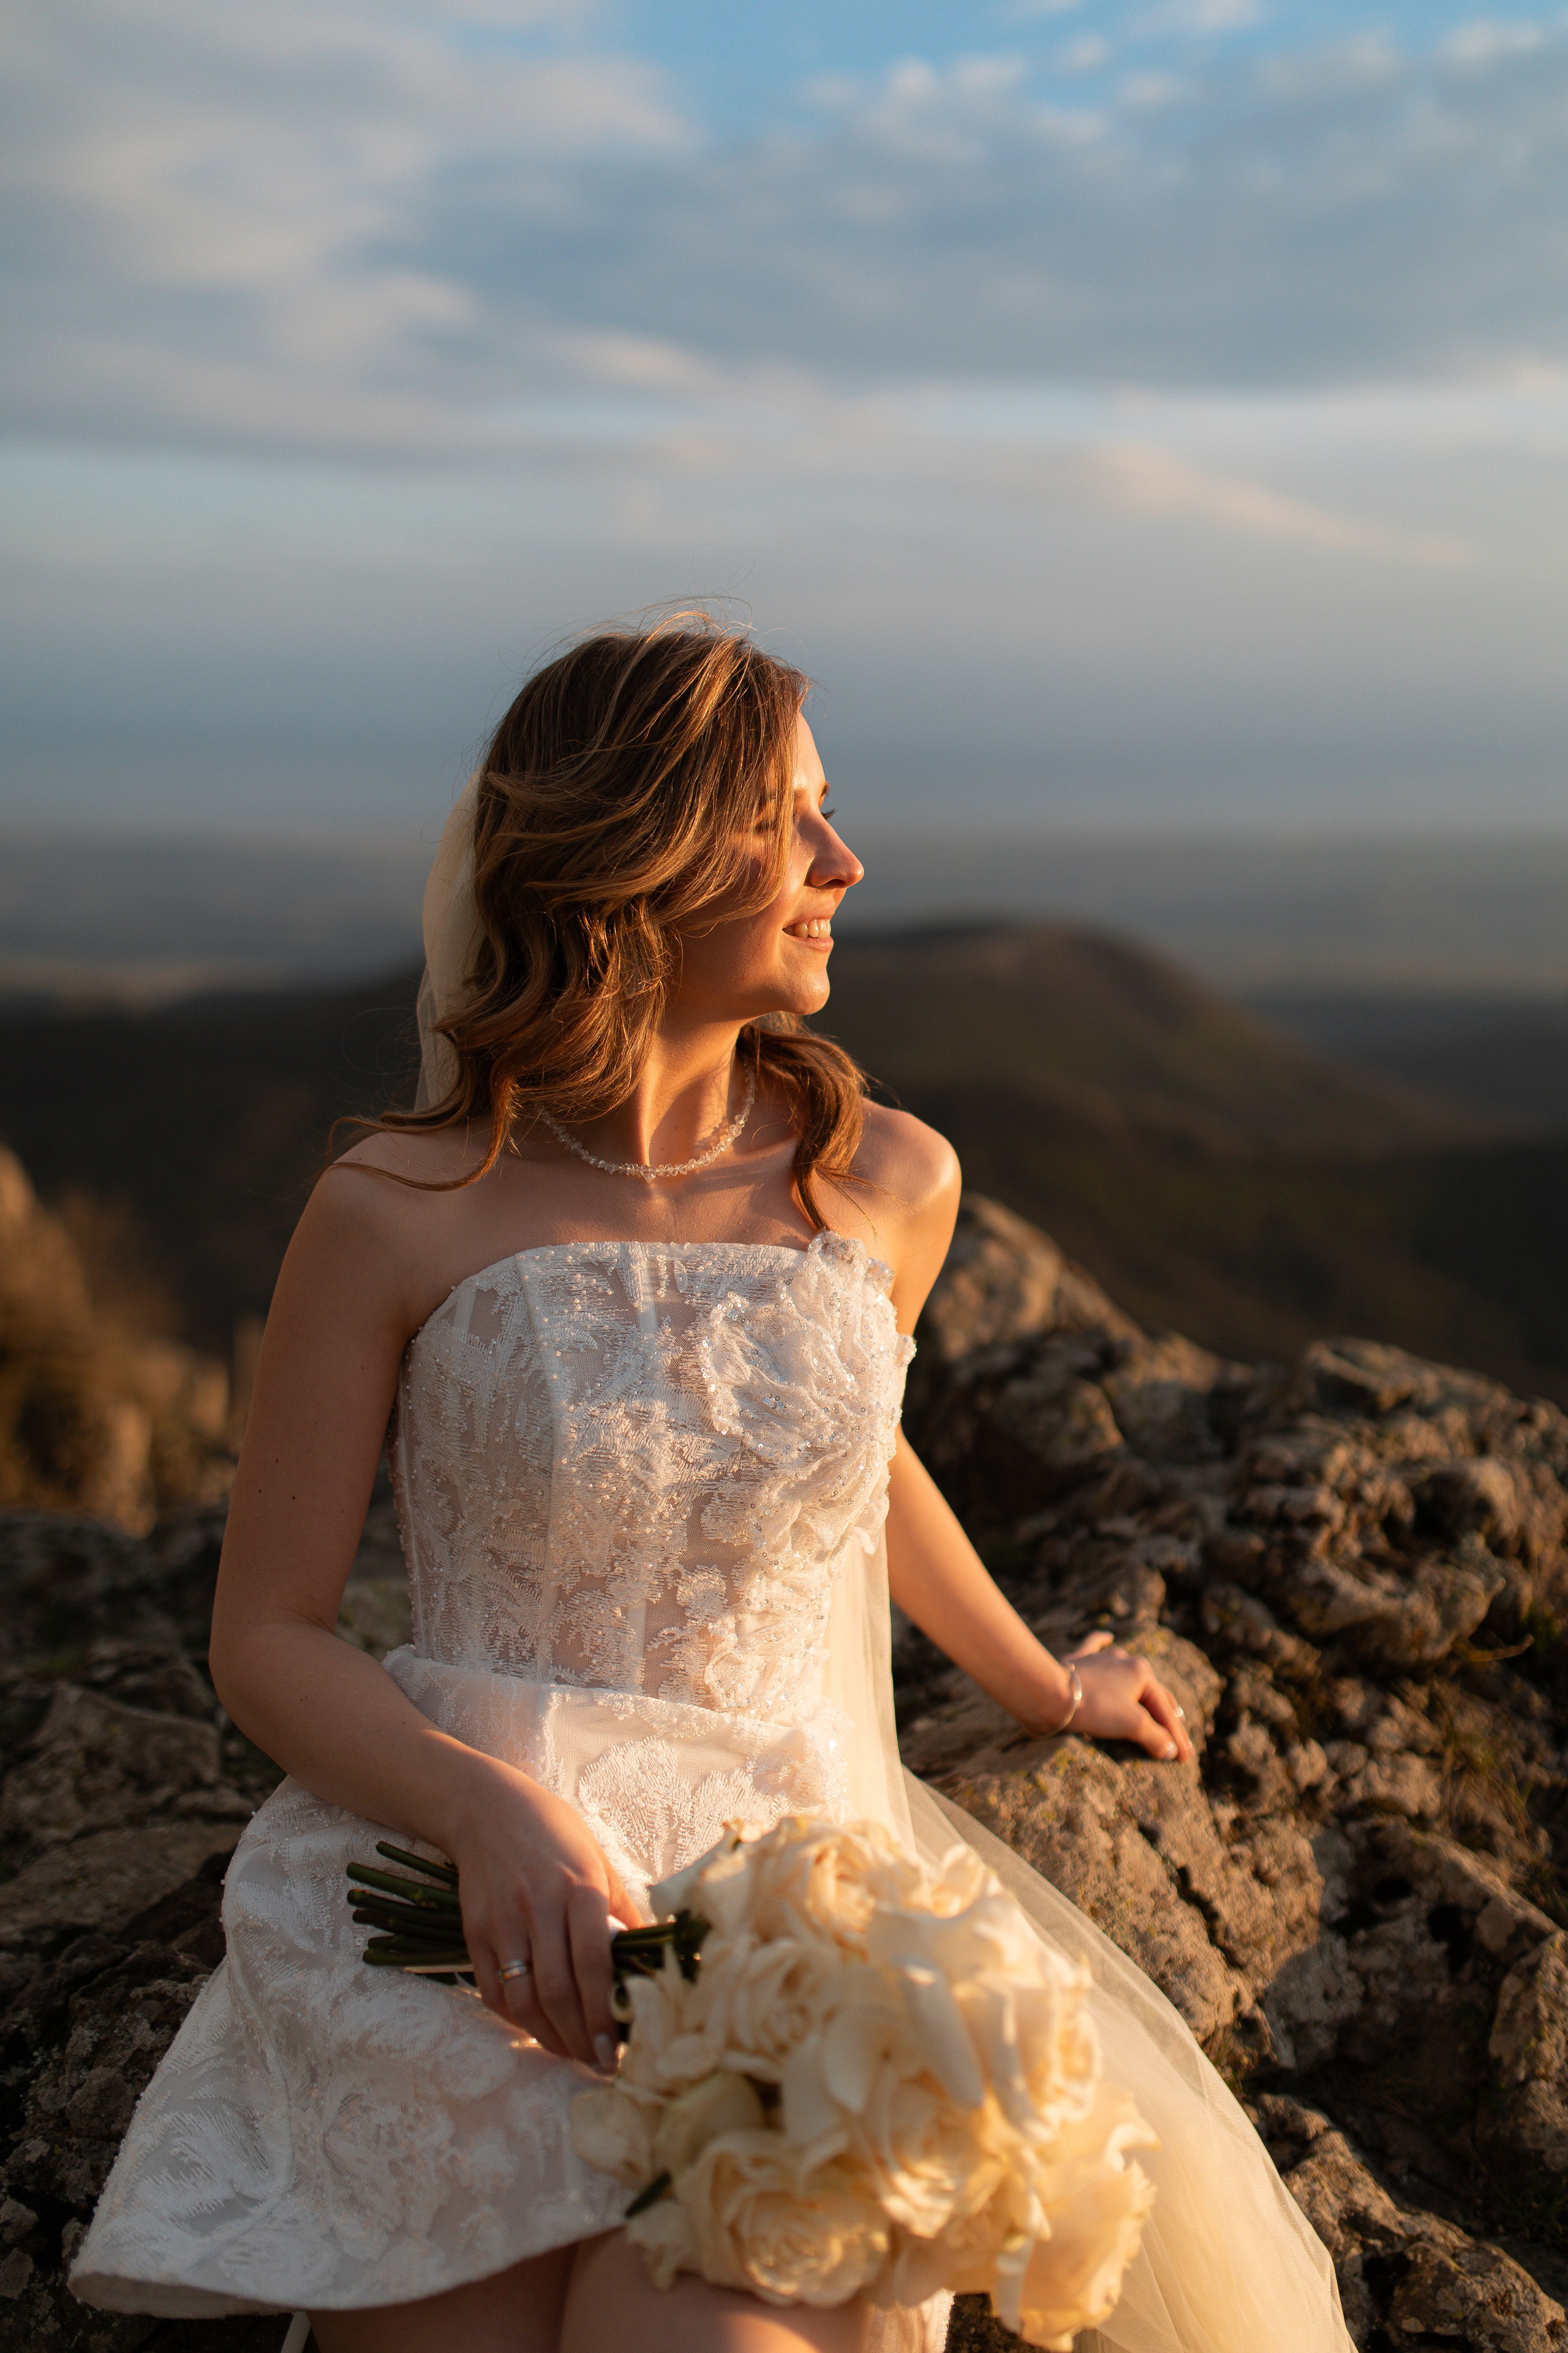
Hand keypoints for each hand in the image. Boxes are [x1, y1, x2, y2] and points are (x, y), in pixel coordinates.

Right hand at [444, 1759, 642, 2070]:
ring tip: (571, 2053)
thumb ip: (621, 1907)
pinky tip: (537, 2028)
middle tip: (598, 2063)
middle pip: (557, 1992)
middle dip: (580, 2038)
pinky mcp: (475, 1932)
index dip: (605, 2013)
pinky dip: (515, 2019)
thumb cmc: (554, 1832)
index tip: (618, 2048)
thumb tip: (648, 1954)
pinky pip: (493, 1991)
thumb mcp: (598, 1857)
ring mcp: (502, 1922)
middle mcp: (539, 1907)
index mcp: (578, 1888)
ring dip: (548, 2037)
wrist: (487, 1809)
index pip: (593, 1964)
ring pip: (523, 1999)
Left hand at [1064, 1631, 1193, 1763]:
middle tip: (1177, 1732)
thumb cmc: (1095, 1707)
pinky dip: (1101, 1641)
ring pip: (1126, 1672)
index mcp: (1142, 1673)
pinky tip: (1108, 1636)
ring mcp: (1101, 1658)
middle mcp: (1125, 1660)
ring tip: (1152, 1697)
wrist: (1051, 1693)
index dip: (1176, 1736)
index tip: (1185, 1758)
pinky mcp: (1079, 1660)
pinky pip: (1093, 1646)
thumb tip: (1170, 1749)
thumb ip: (1155, 1737)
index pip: (1165, 1710)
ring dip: (1140, 1687)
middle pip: (1151, 1692)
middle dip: (1165, 1713)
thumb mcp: (1131, 1725)